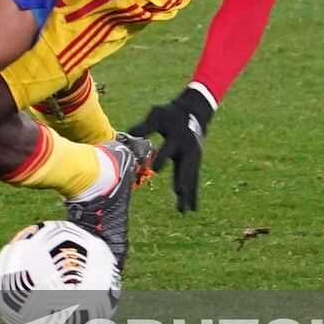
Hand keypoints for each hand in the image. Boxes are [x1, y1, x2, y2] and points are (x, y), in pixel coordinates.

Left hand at [128, 87, 214, 211]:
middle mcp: (188, 150)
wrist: (192, 112)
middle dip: (183, 184)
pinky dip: (192, 193)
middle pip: (185, 169)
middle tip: (181, 197)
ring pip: (190, 178)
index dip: (162, 158)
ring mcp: (194, 157)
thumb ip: (145, 125)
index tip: (155, 169)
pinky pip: (193, 179)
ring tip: (185, 211)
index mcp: (177, 138)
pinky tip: (191, 207)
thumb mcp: (157, 115)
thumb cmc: (171, 114)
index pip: (169, 150)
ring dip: (188, 195)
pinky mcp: (195, 162)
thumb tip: (129, 133)